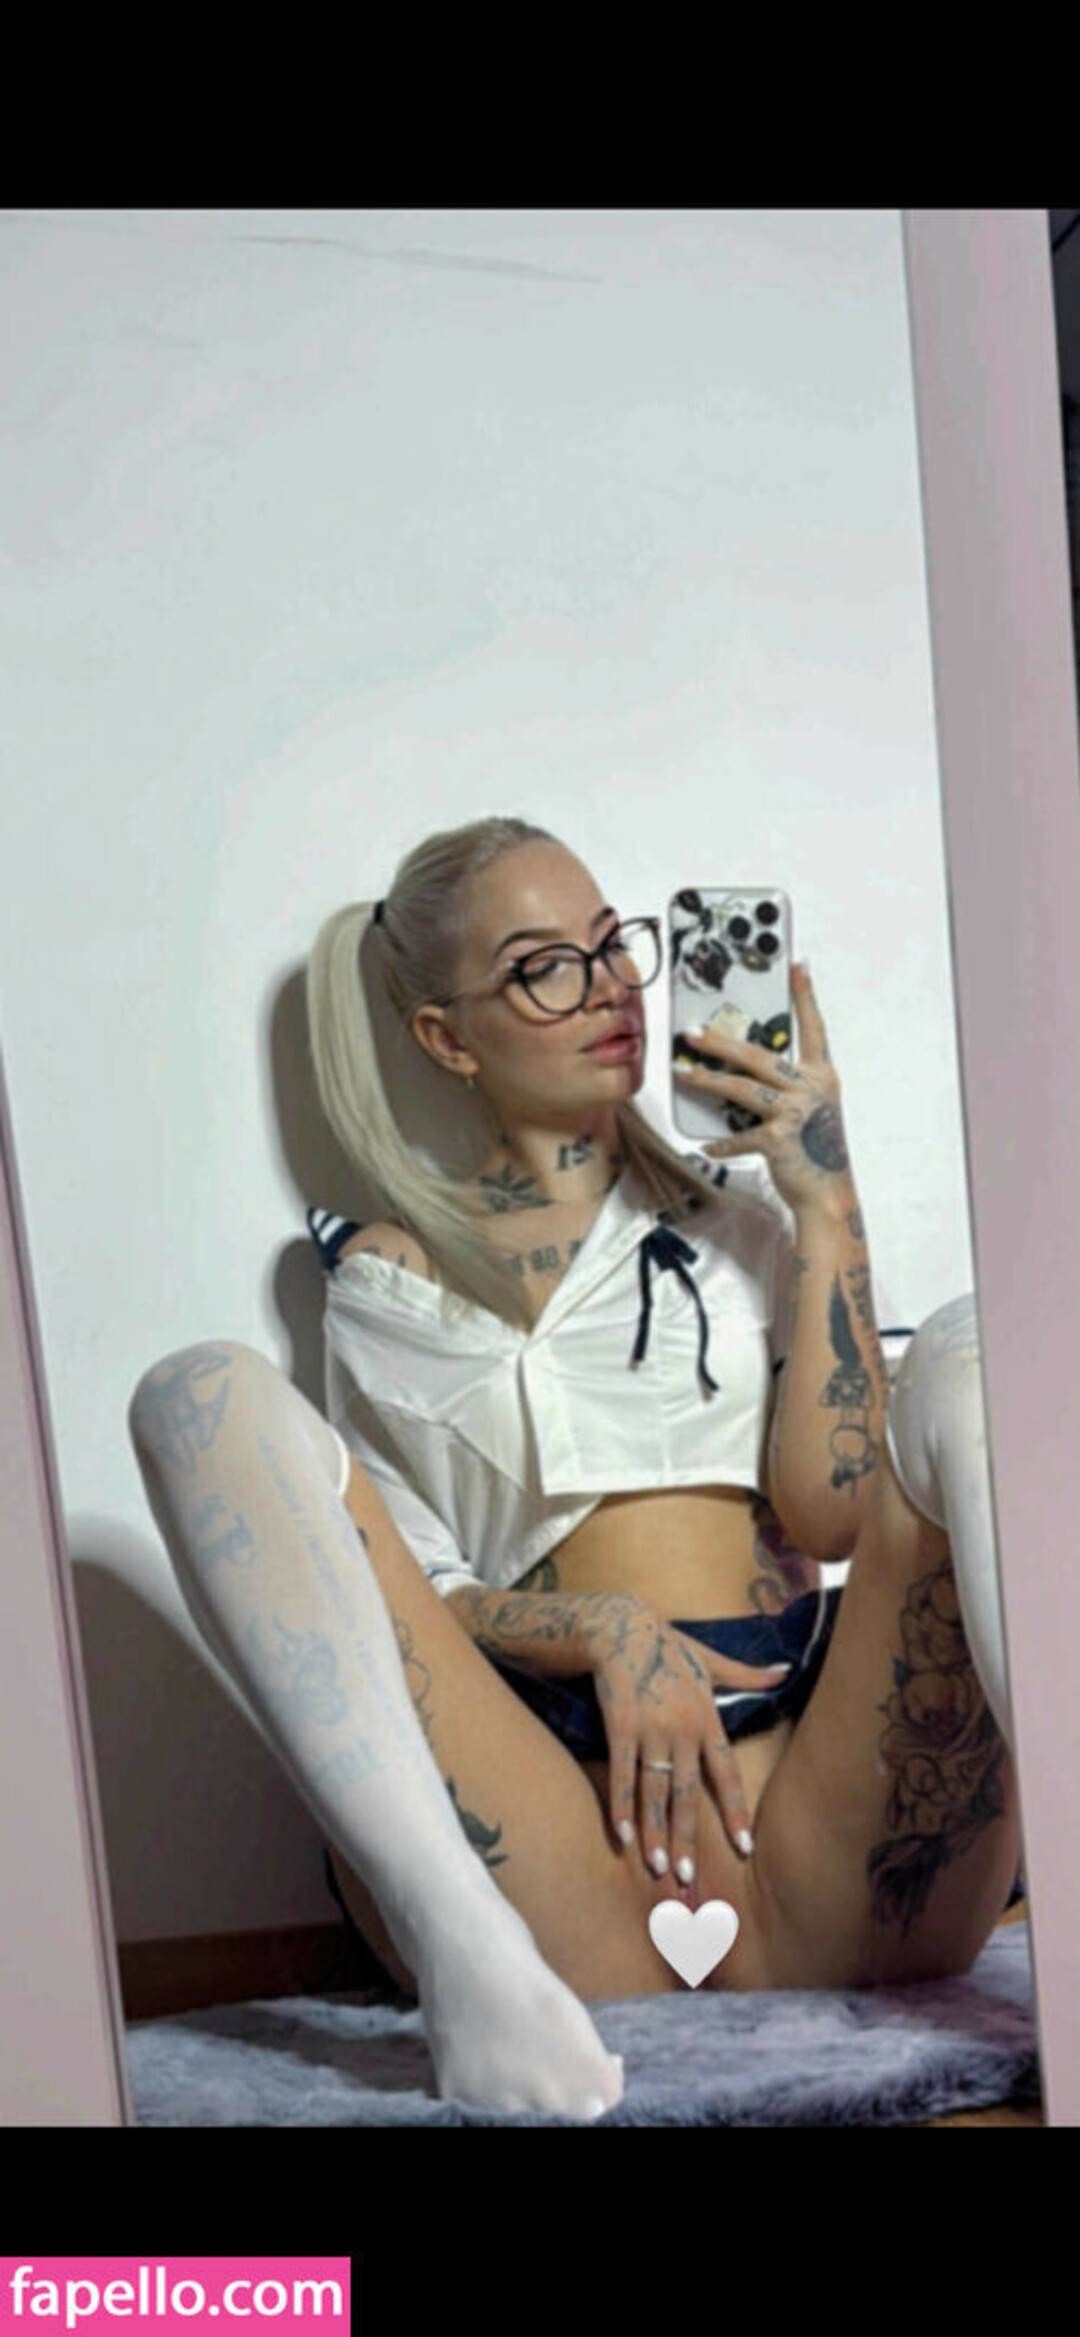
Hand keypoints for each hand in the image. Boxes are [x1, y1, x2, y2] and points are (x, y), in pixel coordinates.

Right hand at [576, 1595, 787, 1878]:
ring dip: (655, 1830)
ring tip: (656, 1866)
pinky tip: (622, 1834)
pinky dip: (621, 1804)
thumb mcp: (713, 1660)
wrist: (623, 1627)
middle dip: (688, 1837)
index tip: (745, 1847)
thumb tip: (787, 1670)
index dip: (735, 1811)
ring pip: (655, 1790)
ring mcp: (650, 1729)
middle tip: (688, 1877)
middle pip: (688, 1793)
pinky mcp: (620, 1726)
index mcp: (707, 1719)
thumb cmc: (670, 1646)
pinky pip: (621, 1773)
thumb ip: (749, 1675)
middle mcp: (682, 1729)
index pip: (726, 1774)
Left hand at [673, 961, 854, 1212]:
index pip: (813, 1028)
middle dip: (720, 1043)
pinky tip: (706, 1143)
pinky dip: (722, 1141)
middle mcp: (810, 1089)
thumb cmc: (816, 1147)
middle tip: (692, 1033)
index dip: (805, 997)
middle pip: (758, 1056)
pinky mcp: (778, 1141)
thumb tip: (744, 1067)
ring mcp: (794, 1114)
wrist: (828, 1192)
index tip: (797, 966)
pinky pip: (740, 1135)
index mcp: (821, 1075)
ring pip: (741, 1088)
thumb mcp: (811, 1107)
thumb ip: (787, 1084)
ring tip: (683, 1074)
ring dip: (707, 1081)